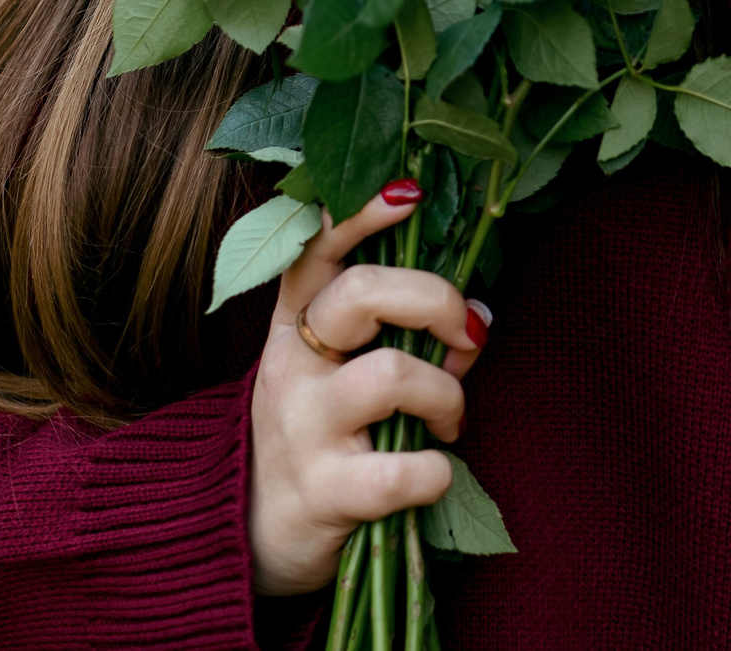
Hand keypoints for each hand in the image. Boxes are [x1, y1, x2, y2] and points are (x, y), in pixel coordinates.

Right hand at [247, 188, 486, 595]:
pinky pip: (400, 470)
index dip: (360, 215)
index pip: (317, 252)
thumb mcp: (342, 377)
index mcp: (295, 327)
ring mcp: (304, 427)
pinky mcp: (324, 492)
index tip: (407, 194)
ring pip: (390, 374)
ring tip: (449, 422)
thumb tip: (478, 318)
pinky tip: (433, 474)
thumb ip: (407, 338)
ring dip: (445, 393)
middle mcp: (292, 366)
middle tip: (466, 337)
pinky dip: (435, 471)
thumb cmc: (320, 439)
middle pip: (361, 293)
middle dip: (435, 300)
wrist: (251, 536)